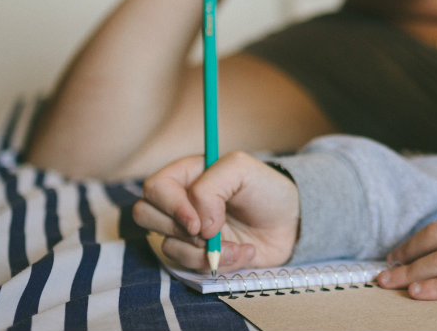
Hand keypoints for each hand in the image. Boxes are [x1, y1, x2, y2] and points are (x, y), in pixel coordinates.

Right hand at [133, 151, 299, 273]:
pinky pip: (190, 266)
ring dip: (206, 252)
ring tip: (238, 245)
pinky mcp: (198, 255)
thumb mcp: (243, 169)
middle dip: (181, 231)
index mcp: (186, 174)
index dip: (171, 206)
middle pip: (146, 216)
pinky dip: (220, 264)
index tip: (197, 222)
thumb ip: (212, 187)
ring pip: (168, 247)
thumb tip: (198, 225)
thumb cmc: (267, 188)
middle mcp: (181, 202)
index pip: (155, 187)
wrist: (291, 221)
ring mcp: (187, 231)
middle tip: (212, 233)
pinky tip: (244, 252)